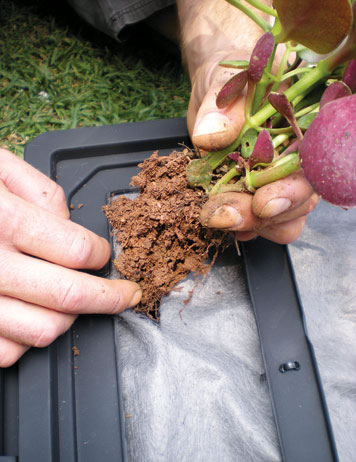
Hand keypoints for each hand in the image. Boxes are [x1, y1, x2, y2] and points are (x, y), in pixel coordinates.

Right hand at [0, 149, 140, 366]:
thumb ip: (41, 192)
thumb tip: (72, 225)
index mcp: (1, 220)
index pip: (75, 251)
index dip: (101, 257)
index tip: (105, 257)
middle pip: (68, 298)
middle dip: (109, 299)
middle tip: (124, 295)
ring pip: (41, 332)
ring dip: (68, 318)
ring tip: (70, 301)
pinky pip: (6, 352)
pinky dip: (28, 339)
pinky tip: (29, 315)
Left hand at [188, 50, 317, 243]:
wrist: (215, 91)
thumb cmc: (230, 80)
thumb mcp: (224, 83)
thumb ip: (222, 107)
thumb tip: (209, 136)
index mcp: (304, 132)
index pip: (312, 169)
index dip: (293, 191)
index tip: (263, 203)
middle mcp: (297, 163)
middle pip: (302, 204)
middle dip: (265, 216)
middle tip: (225, 214)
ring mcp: (277, 183)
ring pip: (284, 222)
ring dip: (254, 226)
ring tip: (217, 215)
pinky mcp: (254, 196)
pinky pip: (260, 226)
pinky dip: (243, 228)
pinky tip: (222, 221)